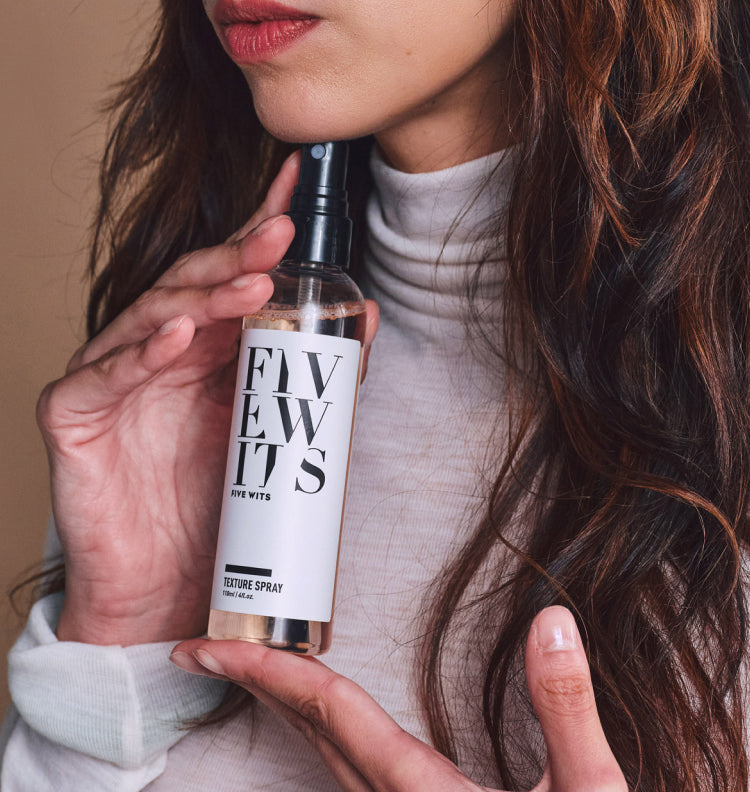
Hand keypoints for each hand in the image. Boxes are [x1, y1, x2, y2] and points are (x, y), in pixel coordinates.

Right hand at [38, 151, 378, 645]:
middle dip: (237, 257)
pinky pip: (104, 376)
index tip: (293, 188)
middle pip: (193, 287)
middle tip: (281, 235)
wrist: (162, 590)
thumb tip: (364, 317)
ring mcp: (113, 377)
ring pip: (151, 317)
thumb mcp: (273, 435)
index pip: (230, 278)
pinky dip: (140, 354)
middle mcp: (157, 353)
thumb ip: (310, 375)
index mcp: (204, 351)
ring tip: (251, 285)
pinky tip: (176, 335)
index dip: (256, 231)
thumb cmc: (216, 511)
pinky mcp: (75, 414)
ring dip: (201, 298)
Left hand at [171, 606, 626, 791]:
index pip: (331, 710)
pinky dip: (317, 729)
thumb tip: (551, 623)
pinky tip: (321, 716)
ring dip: (281, 704)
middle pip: (307, 732)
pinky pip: (344, 771)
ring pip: (320, 756)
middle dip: (251, 684)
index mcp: (424, 791)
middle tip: (204, 648)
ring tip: (251, 666)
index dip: (266, 670)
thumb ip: (566, 709)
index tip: (208, 649)